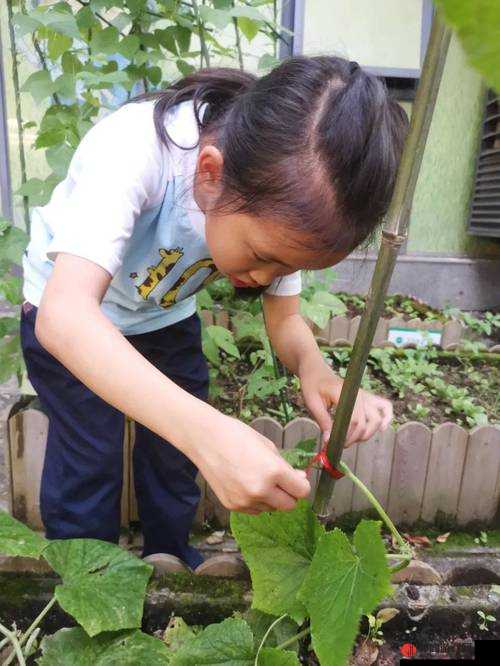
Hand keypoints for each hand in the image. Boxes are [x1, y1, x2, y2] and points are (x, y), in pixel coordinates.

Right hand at [193, 412, 310, 514]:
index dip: (301, 485)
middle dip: (289, 494)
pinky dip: (255, 501)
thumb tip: (300, 479)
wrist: (205, 439)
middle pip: (289, 505)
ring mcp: (245, 501)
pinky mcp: (232, 506)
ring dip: (271, 499)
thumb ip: (286, 467)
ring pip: (271, 509)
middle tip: (280, 481)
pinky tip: (245, 483)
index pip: (302, 492)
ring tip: (257, 478)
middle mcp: (260, 490)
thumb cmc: (237, 435)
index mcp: (273, 472)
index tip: (296, 479)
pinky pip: (254, 510)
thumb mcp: (268, 446)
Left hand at [299, 358, 392, 447]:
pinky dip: (386, 418)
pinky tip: (381, 429)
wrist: (316, 370)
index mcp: (345, 393)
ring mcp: (365, 395)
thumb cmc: (312, 385)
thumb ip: (323, 421)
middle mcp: (359, 393)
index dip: (347, 436)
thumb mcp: (312, 403)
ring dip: (368, 433)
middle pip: (367, 422)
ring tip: (352, 438)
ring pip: (377, 418)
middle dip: (355, 437)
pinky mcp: (367, 397)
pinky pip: (385, 407)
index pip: (354, 420)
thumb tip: (329, 441)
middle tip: (340, 443)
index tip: (334, 443)